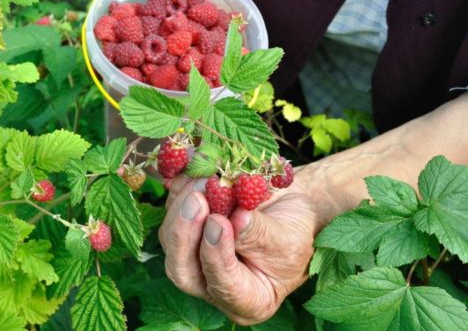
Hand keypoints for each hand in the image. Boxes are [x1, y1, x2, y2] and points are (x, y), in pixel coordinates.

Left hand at [158, 175, 320, 324]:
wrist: (292, 209)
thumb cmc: (297, 232)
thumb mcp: (289, 239)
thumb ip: (260, 235)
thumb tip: (235, 220)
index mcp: (245, 300)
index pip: (221, 286)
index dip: (216, 256)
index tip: (219, 222)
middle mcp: (211, 282)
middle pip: (182, 267)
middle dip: (185, 232)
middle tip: (197, 199)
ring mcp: (193, 255)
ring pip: (171, 236)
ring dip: (182, 204)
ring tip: (203, 177)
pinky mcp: (185, 227)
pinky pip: (172, 209)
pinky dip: (180, 187)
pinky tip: (192, 167)